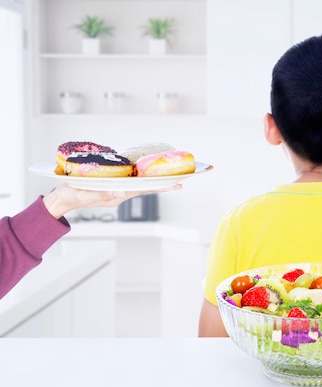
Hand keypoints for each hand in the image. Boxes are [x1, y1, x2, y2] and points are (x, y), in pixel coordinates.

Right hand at [42, 183, 181, 218]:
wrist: (62, 199)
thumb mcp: (86, 193)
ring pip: (139, 185)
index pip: (143, 190)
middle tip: (181, 181)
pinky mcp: (111, 187)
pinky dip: (140, 178)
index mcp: (117, 196)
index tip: (176, 185)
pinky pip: (130, 182)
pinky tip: (147, 174)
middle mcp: (120, 193)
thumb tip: (123, 191)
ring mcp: (116, 191)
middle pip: (146, 188)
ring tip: (169, 177)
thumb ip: (104, 193)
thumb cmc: (72, 195)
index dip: (160, 187)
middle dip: (163, 184)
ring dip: (153, 181)